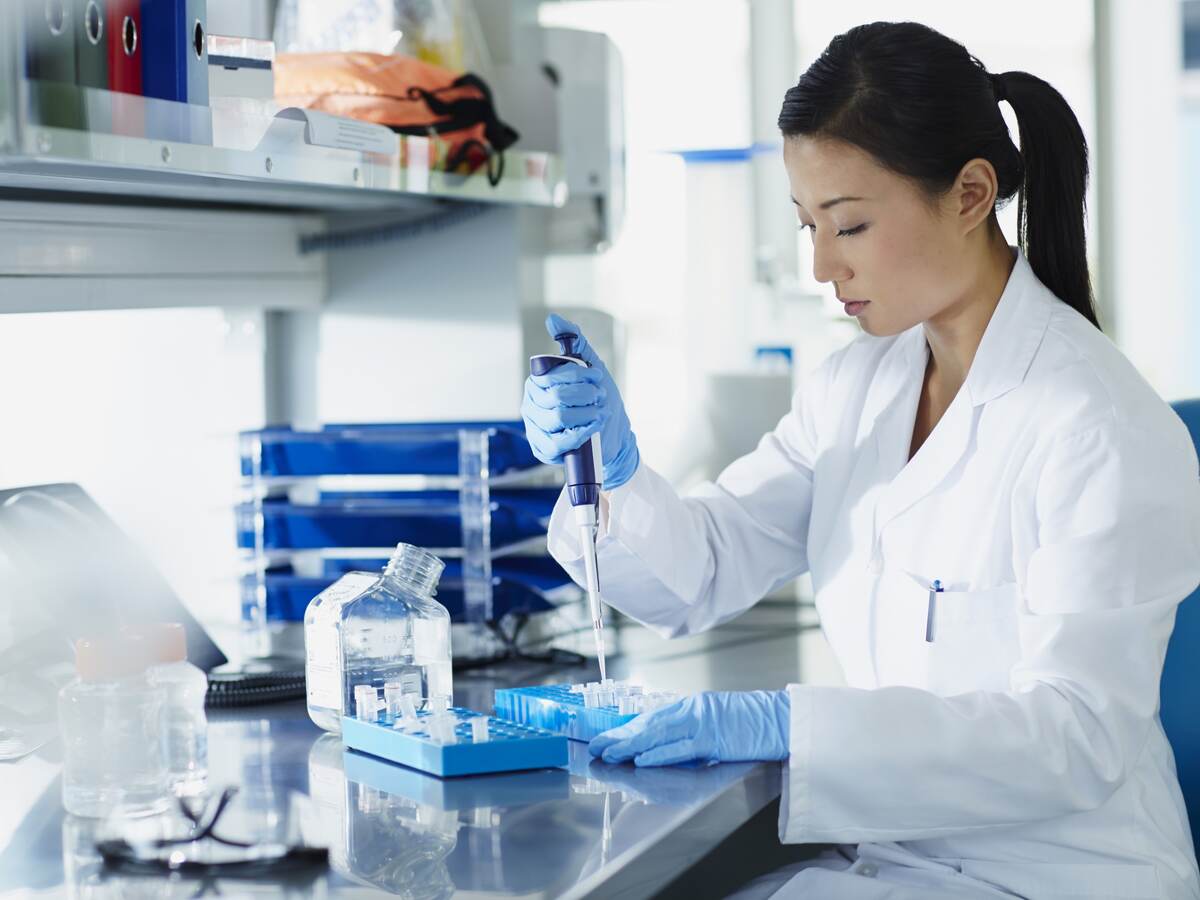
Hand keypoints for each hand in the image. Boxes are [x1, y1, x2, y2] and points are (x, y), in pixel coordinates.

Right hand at [521, 313, 639, 489]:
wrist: (613, 435)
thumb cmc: (599, 400)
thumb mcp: (591, 367)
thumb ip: (574, 342)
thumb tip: (552, 319)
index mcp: (537, 382)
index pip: (552, 375)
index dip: (579, 376)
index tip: (597, 378)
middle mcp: (531, 404)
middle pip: (557, 397)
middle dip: (586, 396)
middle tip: (600, 397)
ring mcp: (535, 428)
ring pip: (558, 419)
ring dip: (587, 415)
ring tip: (600, 413)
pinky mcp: (543, 450)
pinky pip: (558, 443)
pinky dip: (581, 434)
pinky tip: (594, 428)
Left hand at [588, 691, 790, 766]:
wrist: (783, 719)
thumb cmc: (753, 723)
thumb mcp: (717, 721)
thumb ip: (691, 731)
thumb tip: (664, 747)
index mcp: (693, 707)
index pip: (652, 718)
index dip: (626, 728)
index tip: (605, 738)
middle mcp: (694, 710)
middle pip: (649, 724)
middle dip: (620, 736)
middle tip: (595, 746)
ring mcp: (704, 722)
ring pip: (659, 734)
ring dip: (630, 745)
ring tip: (608, 754)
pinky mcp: (716, 737)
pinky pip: (681, 747)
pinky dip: (659, 753)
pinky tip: (641, 758)